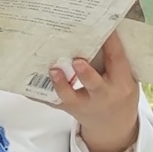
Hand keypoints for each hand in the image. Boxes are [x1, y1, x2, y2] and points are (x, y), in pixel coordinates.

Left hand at [48, 31, 140, 151]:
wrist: (112, 125)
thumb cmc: (118, 91)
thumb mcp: (125, 78)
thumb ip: (114, 60)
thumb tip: (99, 28)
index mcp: (121, 83)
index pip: (116, 60)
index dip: (111, 43)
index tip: (104, 27)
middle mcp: (103, 95)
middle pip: (95, 85)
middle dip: (86, 73)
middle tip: (77, 60)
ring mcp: (83, 104)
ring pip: (70, 97)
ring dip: (60, 84)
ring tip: (52, 70)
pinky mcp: (68, 108)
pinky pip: (52, 102)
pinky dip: (39, 95)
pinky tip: (27, 87)